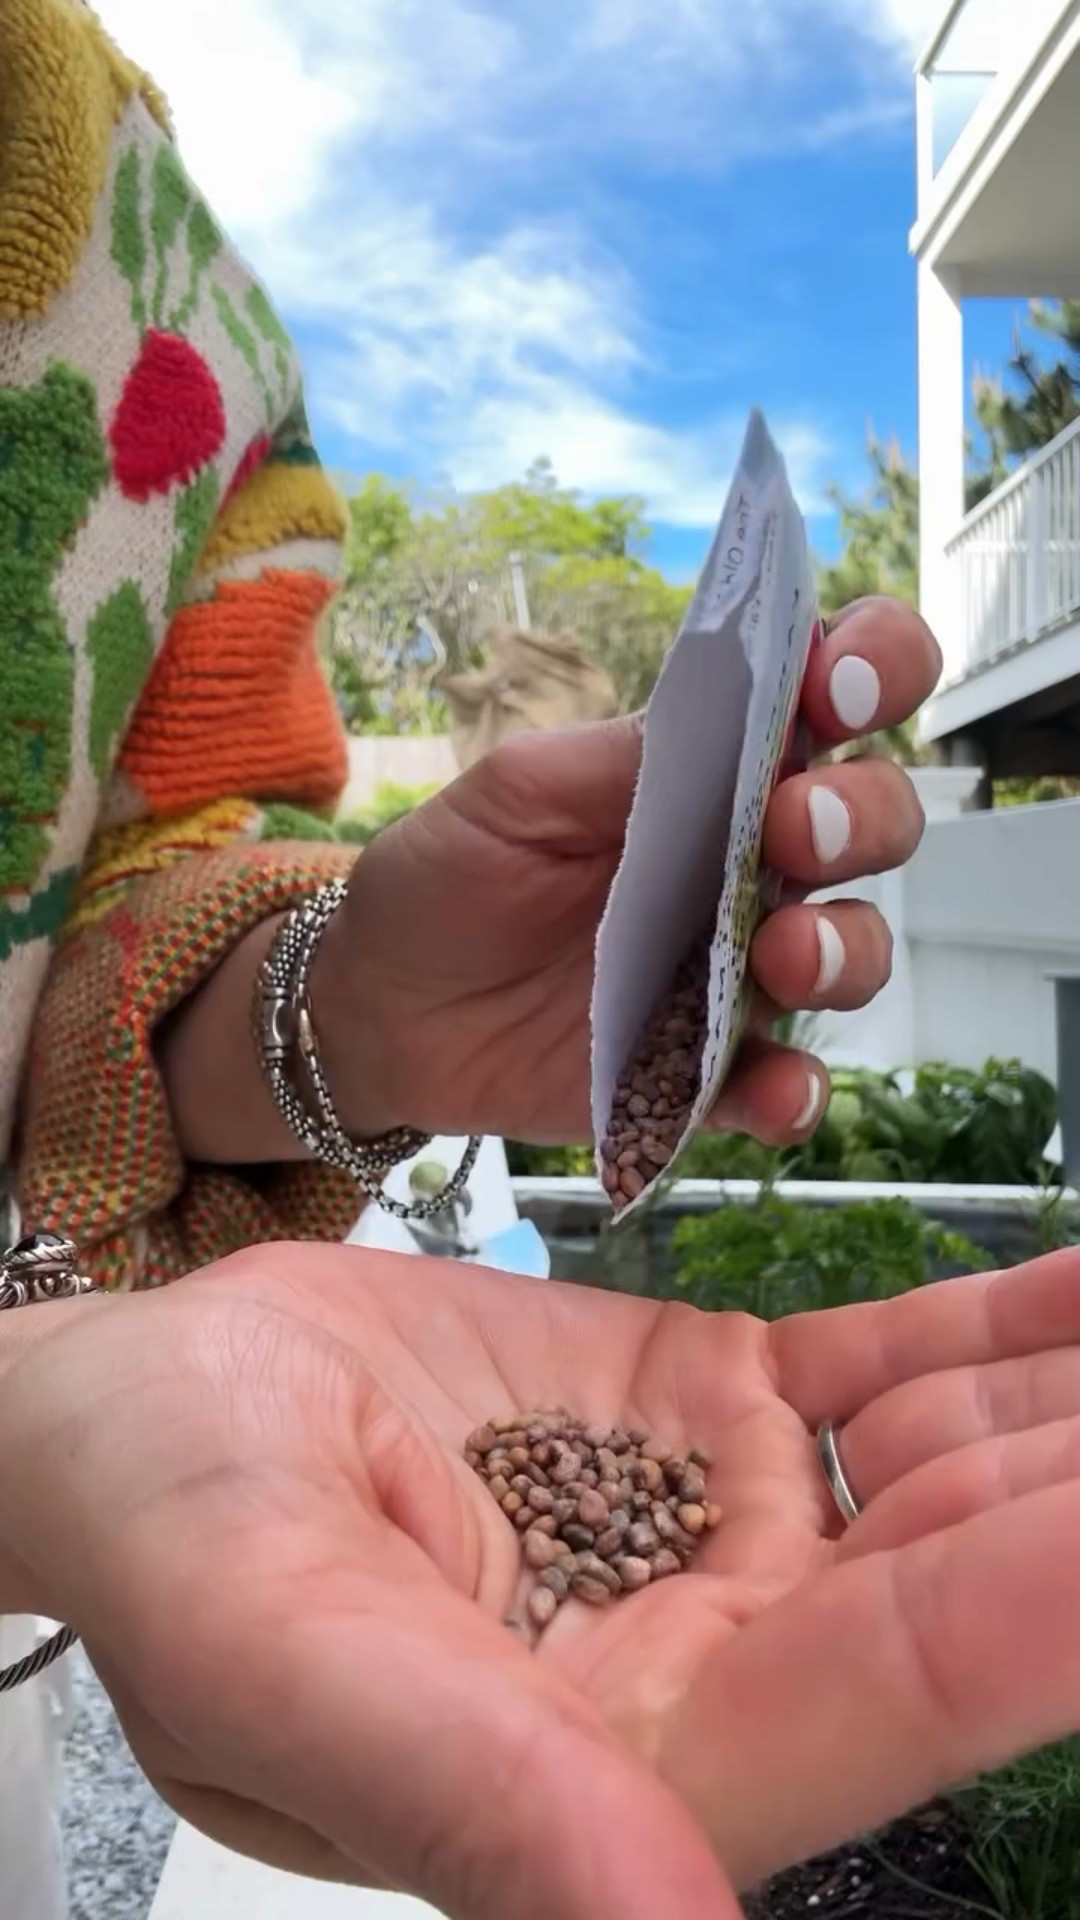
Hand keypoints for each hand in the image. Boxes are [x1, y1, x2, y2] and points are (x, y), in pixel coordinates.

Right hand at [7, 1244, 1079, 1915]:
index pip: (905, 1689)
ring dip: (1078, 1399)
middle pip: (969, 1570)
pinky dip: (1005, 1324)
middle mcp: (719, 1657)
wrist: (147, 1413)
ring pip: (955, 1461)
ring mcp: (729, 1523)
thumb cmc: (173, 1536)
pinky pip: (888, 1365)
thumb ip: (483, 1800)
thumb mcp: (287, 1662)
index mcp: (639, 1766)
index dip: (1047, 1604)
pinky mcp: (709, 1406)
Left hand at [319, 598, 938, 1145]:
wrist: (381, 1007)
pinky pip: (784, 1085)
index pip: (833, 697)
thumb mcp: (514, 791)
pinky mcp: (709, 1072)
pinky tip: (773, 1093)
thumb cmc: (452, 874)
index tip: (839, 683)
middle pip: (872, 824)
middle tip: (796, 828)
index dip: (873, 668)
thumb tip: (728, 721)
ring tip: (781, 957)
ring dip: (844, 949)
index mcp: (715, 770)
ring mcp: (740, 971)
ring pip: (852, 953)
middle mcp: (752, 865)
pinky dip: (795, 1093)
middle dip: (864, 816)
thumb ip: (620, 759)